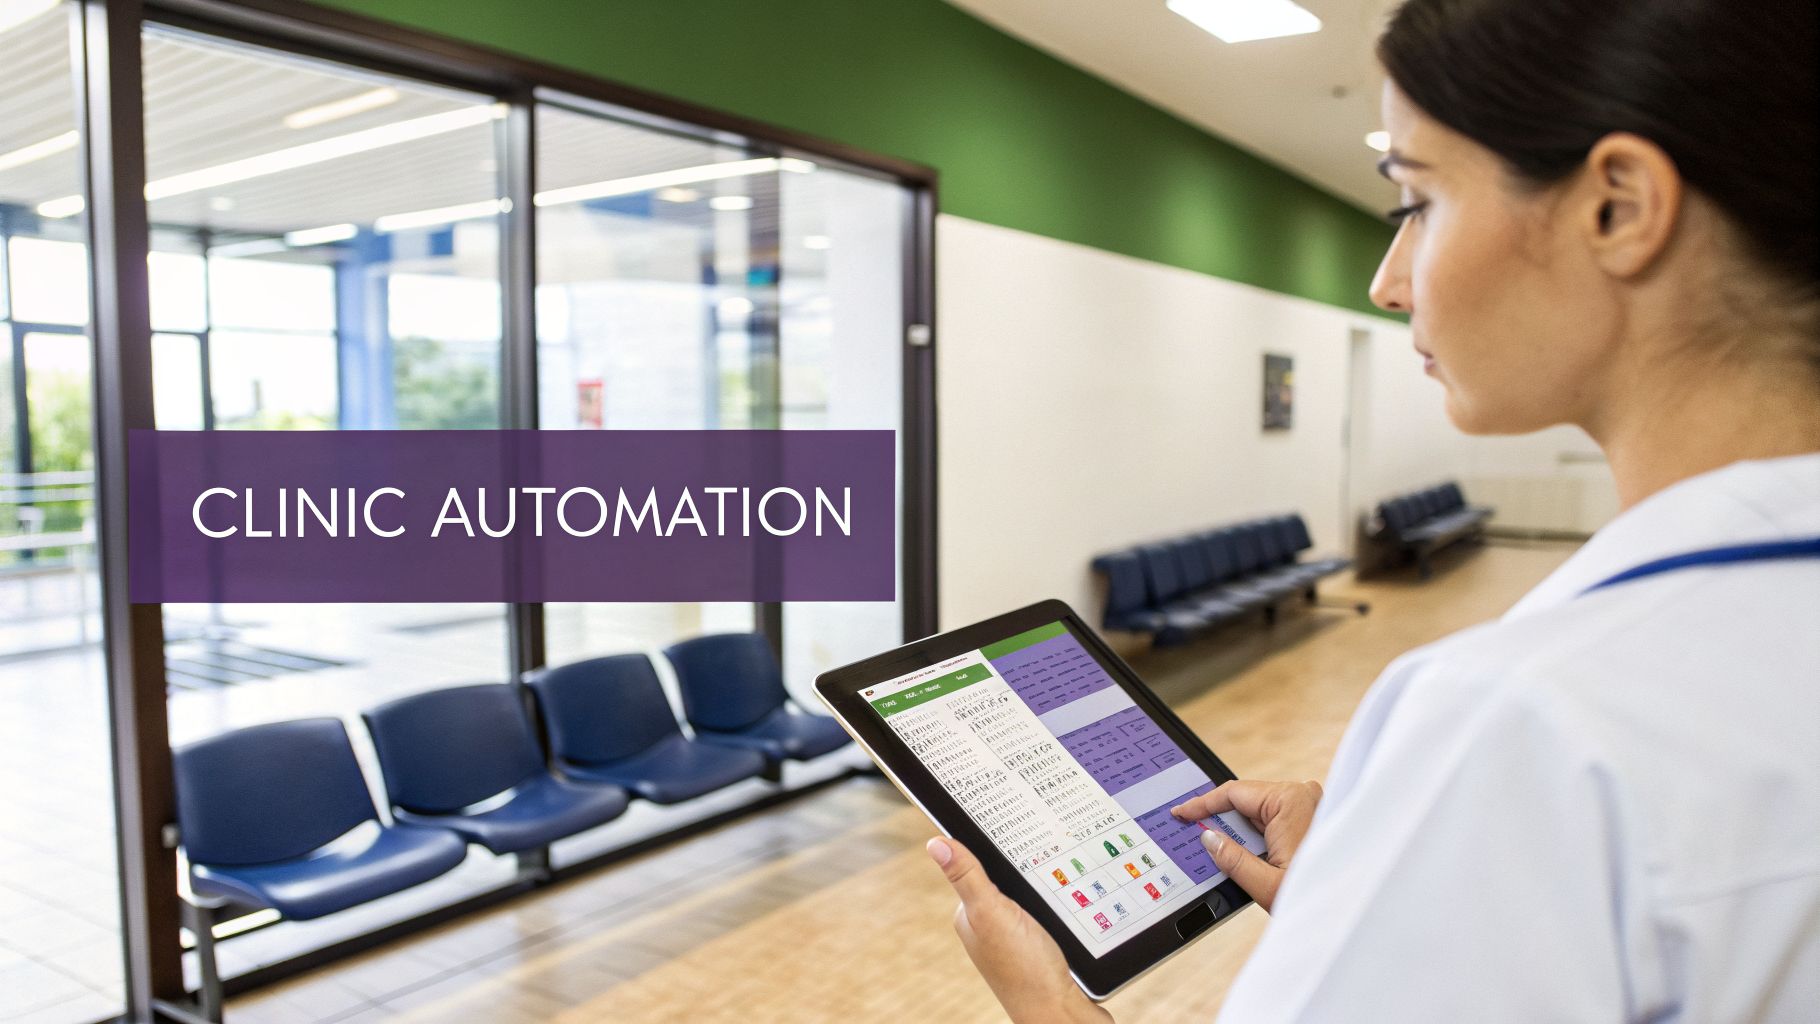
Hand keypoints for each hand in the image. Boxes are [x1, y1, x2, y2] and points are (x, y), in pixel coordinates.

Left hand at [928, 836, 1112, 1023]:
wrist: (1063, 1014)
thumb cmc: (1025, 970)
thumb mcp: (992, 914)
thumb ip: (968, 878)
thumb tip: (935, 842)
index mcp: (969, 915)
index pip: (976, 865)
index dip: (994, 847)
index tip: (1014, 827)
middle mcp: (989, 925)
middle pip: (1006, 878)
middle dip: (1025, 866)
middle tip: (1046, 855)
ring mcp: (1015, 936)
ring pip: (1030, 893)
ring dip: (1046, 885)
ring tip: (1060, 882)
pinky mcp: (1041, 944)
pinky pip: (1048, 910)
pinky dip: (1059, 903)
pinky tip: (1070, 902)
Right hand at [1170, 779, 1322, 911]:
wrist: (1359, 910)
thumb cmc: (1323, 897)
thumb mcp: (1266, 884)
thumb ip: (1231, 858)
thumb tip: (1207, 838)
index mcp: (1291, 800)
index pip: (1233, 793)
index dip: (1201, 804)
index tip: (1180, 812)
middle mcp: (1303, 795)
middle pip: (1246, 801)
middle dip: (1219, 819)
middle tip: (1191, 831)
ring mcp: (1311, 804)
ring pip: (1259, 811)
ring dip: (1239, 830)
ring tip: (1219, 848)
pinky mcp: (1313, 817)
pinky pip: (1275, 819)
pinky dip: (1256, 834)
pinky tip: (1244, 851)